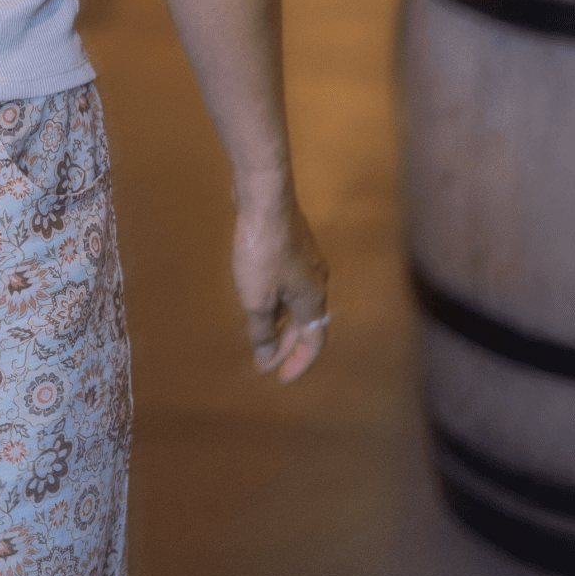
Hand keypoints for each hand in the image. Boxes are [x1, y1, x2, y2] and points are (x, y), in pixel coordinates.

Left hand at [231, 188, 328, 384]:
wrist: (265, 198)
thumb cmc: (262, 251)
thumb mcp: (257, 299)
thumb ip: (262, 330)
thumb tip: (266, 356)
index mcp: (313, 298)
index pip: (314, 342)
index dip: (298, 362)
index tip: (279, 377)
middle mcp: (317, 280)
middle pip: (306, 322)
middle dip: (286, 344)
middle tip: (264, 358)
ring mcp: (306, 260)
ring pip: (297, 301)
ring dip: (281, 321)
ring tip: (260, 332)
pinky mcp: (293, 244)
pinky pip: (289, 283)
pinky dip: (277, 298)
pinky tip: (259, 296)